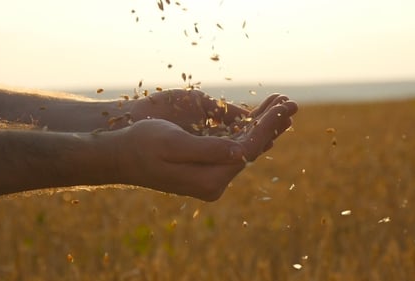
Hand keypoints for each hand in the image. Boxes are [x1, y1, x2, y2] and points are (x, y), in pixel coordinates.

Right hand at [111, 94, 296, 200]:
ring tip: (283, 105)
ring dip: (264, 125)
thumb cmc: (142, 146)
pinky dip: (248, 128)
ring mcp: (211, 174)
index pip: (248, 151)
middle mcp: (214, 182)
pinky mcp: (206, 164)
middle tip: (292, 103)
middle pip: (252, 150)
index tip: (284, 108)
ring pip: (245, 146)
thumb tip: (242, 152)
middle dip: (272, 125)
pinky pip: (233, 145)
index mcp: (209, 181)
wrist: (121, 155)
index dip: (268, 127)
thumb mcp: (173, 144)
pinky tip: (260, 114)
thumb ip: (208, 150)